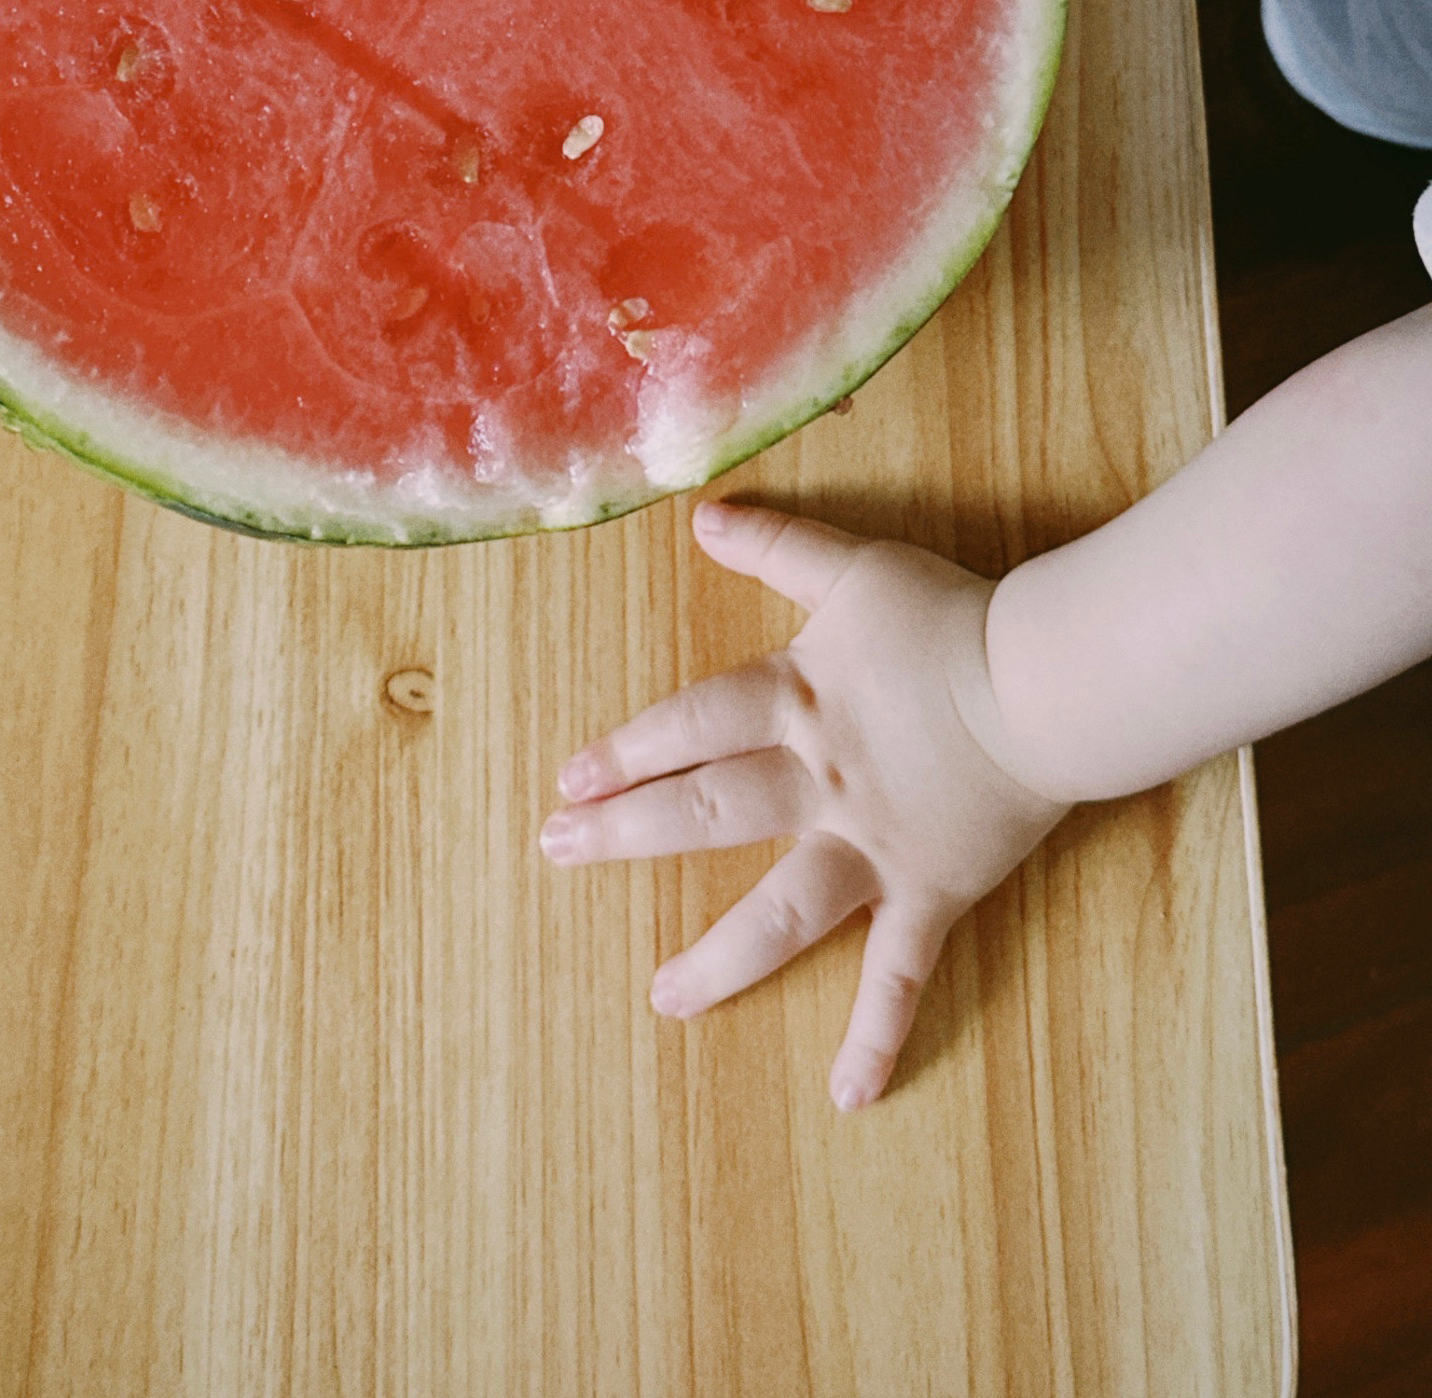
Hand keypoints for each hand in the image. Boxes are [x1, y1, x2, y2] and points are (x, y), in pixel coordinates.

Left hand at [538, 501, 1067, 1108]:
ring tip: (664, 1000)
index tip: (570, 779)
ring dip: (721, 961)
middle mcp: (819, 781)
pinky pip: (900, 973)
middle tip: (556, 855)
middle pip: (708, 811)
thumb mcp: (856, 567)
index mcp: (795, 702)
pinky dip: (877, 1035)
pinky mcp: (931, 891)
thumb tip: (702, 514)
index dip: (629, 750)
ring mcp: (872, 846)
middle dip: (626, 835)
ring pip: (783, 913)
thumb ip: (777, 546)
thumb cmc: (953, 619)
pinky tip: (846, 1094)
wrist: (1050, 681)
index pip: (691, 726)